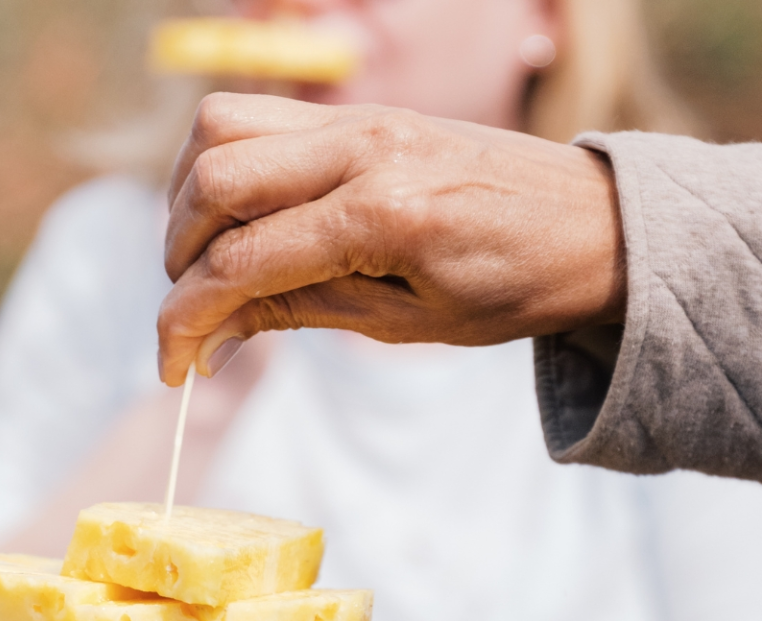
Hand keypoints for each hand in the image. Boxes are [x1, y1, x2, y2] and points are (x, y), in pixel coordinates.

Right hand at [158, 93, 624, 384]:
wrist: (589, 223)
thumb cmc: (511, 286)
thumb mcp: (406, 325)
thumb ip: (302, 313)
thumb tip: (211, 337)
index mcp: (383, 214)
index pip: (242, 261)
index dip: (186, 320)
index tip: (171, 368)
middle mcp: (362, 148)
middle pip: (212, 178)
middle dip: (178, 257)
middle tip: (194, 315)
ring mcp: (359, 118)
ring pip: (221, 128)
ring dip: (190, 200)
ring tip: (210, 264)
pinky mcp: (359, 111)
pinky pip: (259, 118)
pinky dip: (225, 170)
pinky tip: (242, 224)